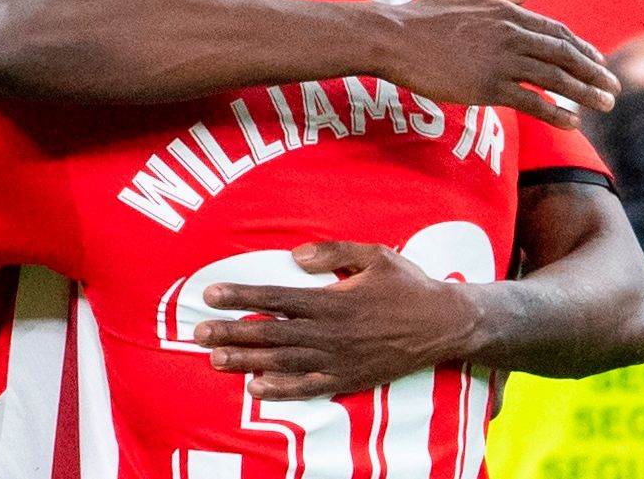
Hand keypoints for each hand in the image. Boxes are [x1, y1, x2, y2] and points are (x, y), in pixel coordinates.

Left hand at [193, 242, 476, 399]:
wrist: (444, 325)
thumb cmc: (408, 285)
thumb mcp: (375, 255)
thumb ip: (333, 252)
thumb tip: (296, 256)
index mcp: (333, 299)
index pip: (276, 296)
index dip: (242, 296)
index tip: (211, 294)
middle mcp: (331, 332)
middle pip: (272, 332)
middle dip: (233, 332)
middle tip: (199, 334)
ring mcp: (339, 359)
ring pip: (284, 362)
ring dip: (247, 361)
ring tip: (215, 360)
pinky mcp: (349, 378)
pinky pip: (309, 388)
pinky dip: (282, 390)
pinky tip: (256, 389)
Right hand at [381, 0, 618, 129]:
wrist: (394, 38)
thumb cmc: (421, 16)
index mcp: (507, 12)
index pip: (556, 32)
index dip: (581, 49)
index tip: (597, 63)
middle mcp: (511, 35)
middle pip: (564, 55)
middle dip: (593, 73)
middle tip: (613, 88)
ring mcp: (501, 61)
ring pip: (555, 79)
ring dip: (584, 94)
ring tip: (604, 106)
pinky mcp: (488, 87)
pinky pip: (532, 101)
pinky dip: (555, 112)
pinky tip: (571, 122)